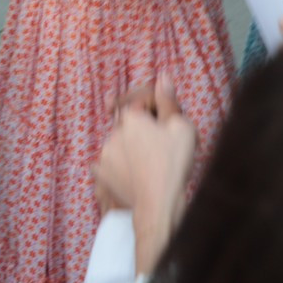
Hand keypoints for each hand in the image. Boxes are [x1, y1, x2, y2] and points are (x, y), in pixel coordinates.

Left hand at [94, 73, 195, 221]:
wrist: (159, 205)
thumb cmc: (173, 164)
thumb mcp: (181, 127)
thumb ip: (168, 100)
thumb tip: (162, 77)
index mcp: (131, 118)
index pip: (142, 101)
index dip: (158, 107)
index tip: (170, 119)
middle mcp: (113, 132)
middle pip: (130, 122)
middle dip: (144, 127)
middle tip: (163, 144)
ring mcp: (104, 154)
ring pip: (120, 142)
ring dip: (132, 146)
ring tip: (153, 163)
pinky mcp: (101, 174)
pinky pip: (109, 163)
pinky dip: (120, 165)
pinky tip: (135, 173)